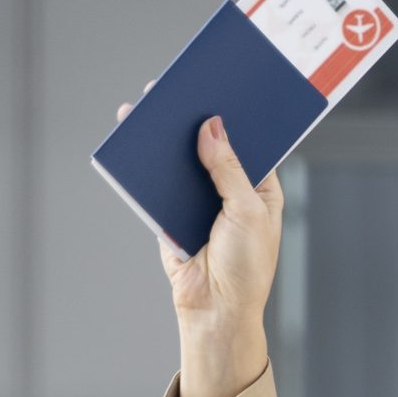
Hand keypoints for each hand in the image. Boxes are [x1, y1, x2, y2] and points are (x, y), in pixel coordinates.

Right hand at [118, 94, 281, 396]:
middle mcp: (230, 190)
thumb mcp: (246, 212)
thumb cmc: (246, 268)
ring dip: (168, 136)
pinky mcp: (169, 212)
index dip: (238, 116)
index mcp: (260, 187)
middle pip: (211, 145)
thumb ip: (228, 168)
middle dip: (197, 118)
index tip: (226, 86)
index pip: (249, 143)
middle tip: (184, 86)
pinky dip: (148, 162)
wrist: (215, 310)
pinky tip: (137, 137)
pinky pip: (157, 181)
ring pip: (181, 159)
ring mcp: (199, 200)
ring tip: (155, 104)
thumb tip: (211, 125)